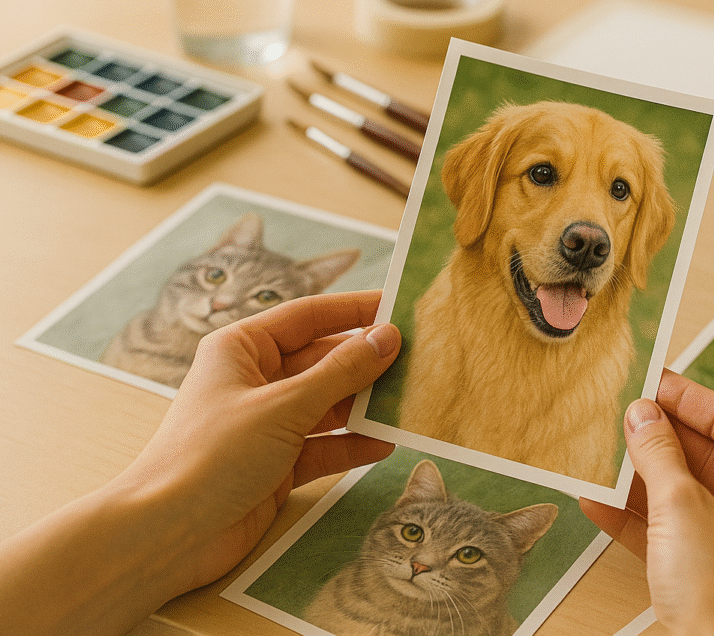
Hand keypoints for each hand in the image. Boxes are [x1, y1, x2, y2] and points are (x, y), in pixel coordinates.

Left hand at [0, 290, 399, 635]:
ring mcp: (267, 424)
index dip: (354, 310)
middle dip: (366, 362)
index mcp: (243, 349)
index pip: (308, 316)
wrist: (167, 534)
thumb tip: (387, 337)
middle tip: (417, 360)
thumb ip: (340, 372)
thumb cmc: (210, 455)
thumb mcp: (284, 405)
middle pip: (323, 360)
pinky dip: (353, 444)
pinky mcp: (277, 464)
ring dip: (366, 405)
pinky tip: (386, 443)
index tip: (398, 307)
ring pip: (328, 403)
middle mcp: (255, 381)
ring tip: (411, 400)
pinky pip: (325, 444)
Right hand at [581, 370, 713, 635]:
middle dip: (659, 436)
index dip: (688, 398)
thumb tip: (641, 412)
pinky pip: (671, 527)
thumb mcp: (679, 507)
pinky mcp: (709, 567)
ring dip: (642, 474)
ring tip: (603, 451)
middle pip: (706, 453)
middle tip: (620, 412)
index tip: (651, 380)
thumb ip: (657, 452)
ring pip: (685, 489)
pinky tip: (597, 501)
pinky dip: (637, 514)